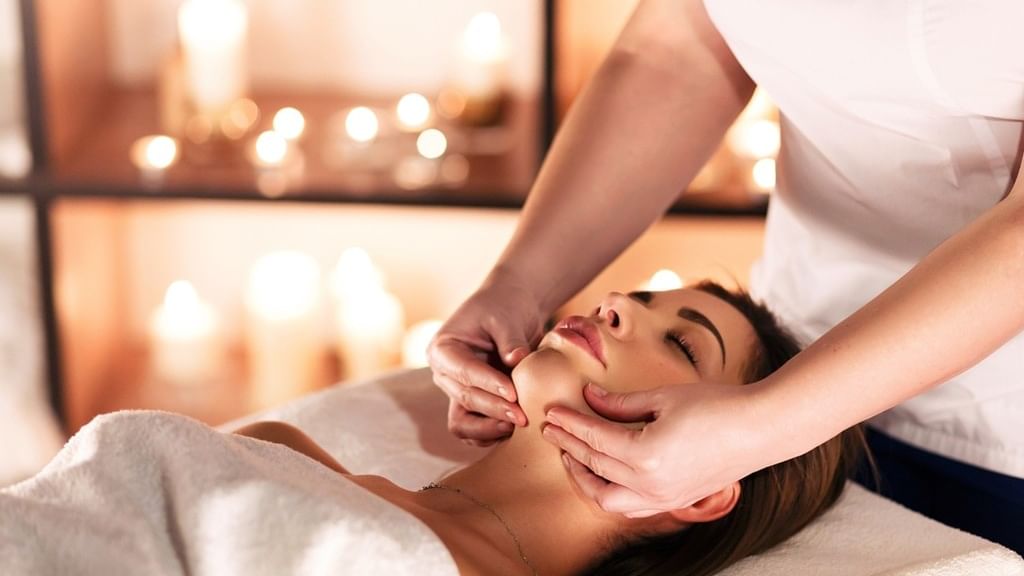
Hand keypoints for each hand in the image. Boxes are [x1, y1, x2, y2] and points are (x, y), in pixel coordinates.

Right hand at [428, 272, 545, 445]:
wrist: (512, 312)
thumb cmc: (505, 308)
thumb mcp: (506, 317)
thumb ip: (510, 340)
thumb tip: (516, 360)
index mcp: (443, 349)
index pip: (463, 371)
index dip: (487, 384)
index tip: (513, 392)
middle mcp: (445, 374)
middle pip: (465, 398)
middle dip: (494, 408)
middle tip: (522, 415)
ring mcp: (457, 392)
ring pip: (464, 422)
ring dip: (490, 428)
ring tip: (518, 426)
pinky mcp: (473, 405)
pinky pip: (475, 429)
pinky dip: (493, 432)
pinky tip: (516, 431)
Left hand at [541, 380, 769, 516]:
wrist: (761, 429)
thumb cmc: (717, 405)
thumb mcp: (664, 397)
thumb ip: (622, 403)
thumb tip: (589, 398)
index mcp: (646, 454)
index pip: (594, 439)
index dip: (570, 423)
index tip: (552, 411)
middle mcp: (651, 483)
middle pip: (595, 466)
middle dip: (570, 445)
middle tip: (553, 428)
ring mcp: (664, 497)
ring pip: (607, 499)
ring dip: (585, 478)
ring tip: (572, 455)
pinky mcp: (675, 501)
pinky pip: (631, 507)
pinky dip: (610, 493)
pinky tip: (604, 475)